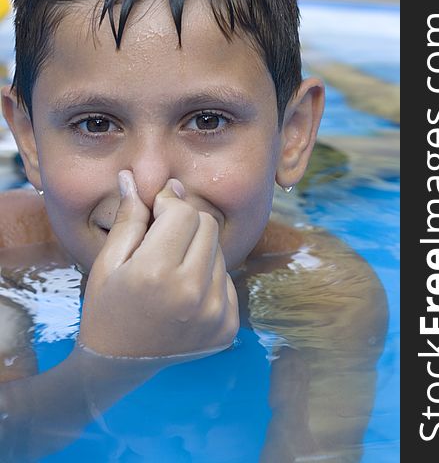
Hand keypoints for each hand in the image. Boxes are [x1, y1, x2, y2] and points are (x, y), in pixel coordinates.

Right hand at [78, 171, 238, 358]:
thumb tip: (131, 178)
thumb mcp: (108, 262)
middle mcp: (192, 294)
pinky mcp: (227, 327)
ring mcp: (214, 313)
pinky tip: (184, 291)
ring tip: (171, 269)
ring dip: (198, 249)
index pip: (184, 212)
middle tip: (162, 238)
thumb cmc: (106, 308)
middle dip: (185, 222)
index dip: (168, 203)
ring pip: (219, 250)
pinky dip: (208, 277)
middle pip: (207, 225)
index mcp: (157, 273)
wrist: (118, 365)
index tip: (156, 207)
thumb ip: (128, 218)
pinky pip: (227, 279)